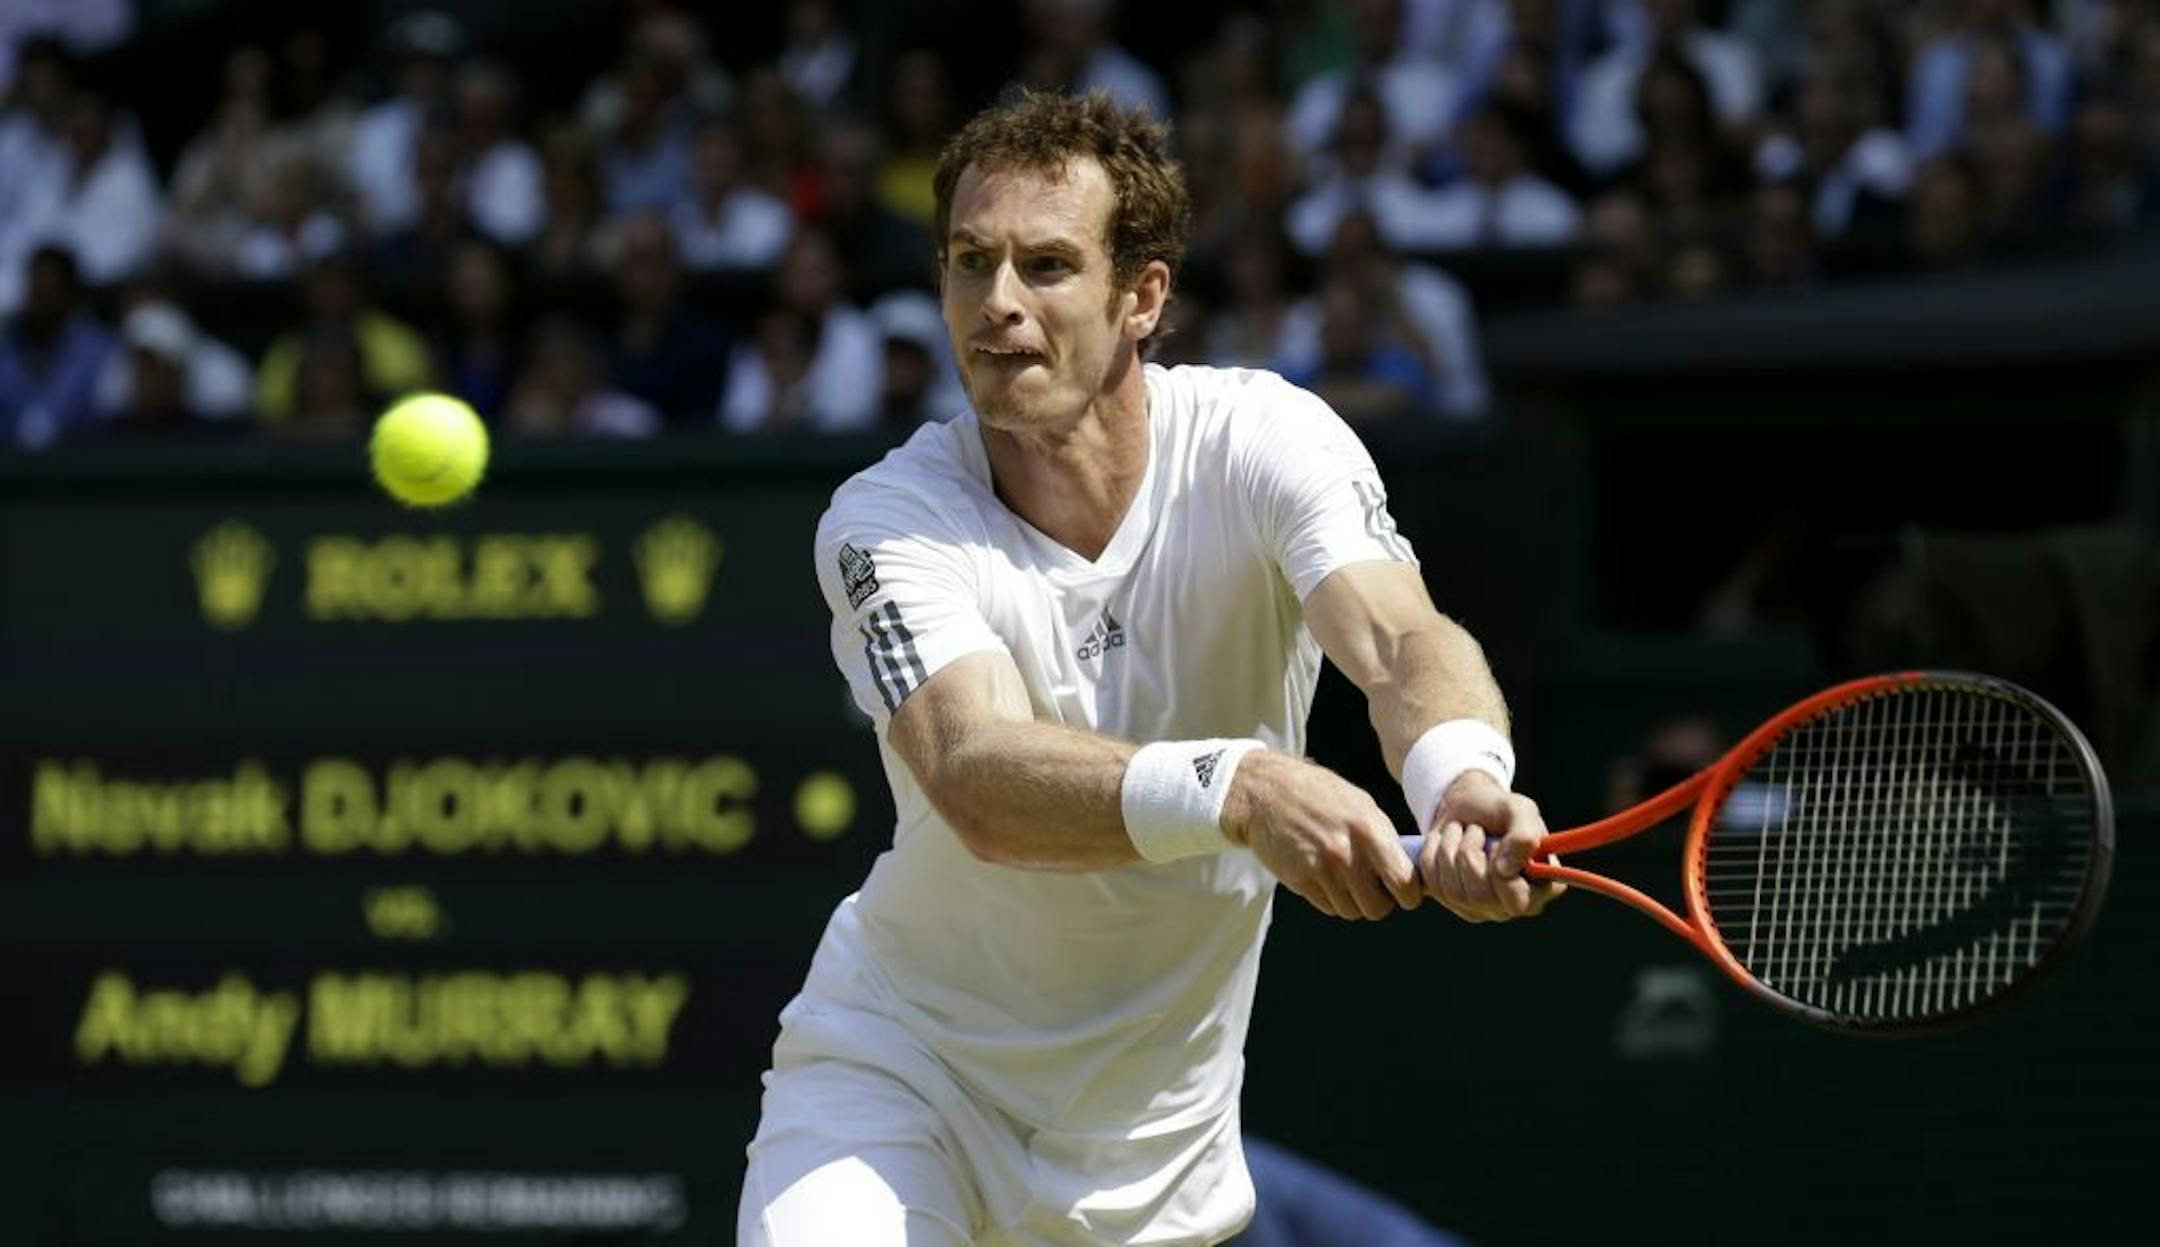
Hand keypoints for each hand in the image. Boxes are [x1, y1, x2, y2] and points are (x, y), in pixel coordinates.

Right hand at [1224, 751, 1422, 920]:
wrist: (1266, 792)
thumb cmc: (1318, 794)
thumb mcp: (1360, 804)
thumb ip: (1385, 837)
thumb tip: (1410, 869)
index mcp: (1369, 830)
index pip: (1404, 882)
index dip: (1409, 894)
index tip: (1405, 893)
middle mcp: (1346, 853)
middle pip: (1377, 908)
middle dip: (1379, 902)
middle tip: (1373, 888)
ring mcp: (1321, 869)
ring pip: (1351, 911)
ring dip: (1352, 902)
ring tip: (1345, 878)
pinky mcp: (1299, 880)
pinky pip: (1327, 907)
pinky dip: (1330, 898)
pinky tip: (1324, 875)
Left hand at [1415, 772, 1564, 922]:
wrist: (1466, 807)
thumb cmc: (1498, 810)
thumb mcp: (1519, 810)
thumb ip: (1525, 836)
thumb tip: (1505, 871)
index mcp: (1541, 888)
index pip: (1518, 902)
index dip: (1501, 874)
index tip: (1495, 845)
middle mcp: (1512, 905)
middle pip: (1480, 896)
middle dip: (1470, 853)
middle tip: (1475, 830)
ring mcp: (1480, 908)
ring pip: (1453, 891)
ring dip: (1450, 849)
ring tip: (1461, 832)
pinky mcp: (1450, 902)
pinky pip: (1432, 884)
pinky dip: (1434, 853)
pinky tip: (1446, 842)